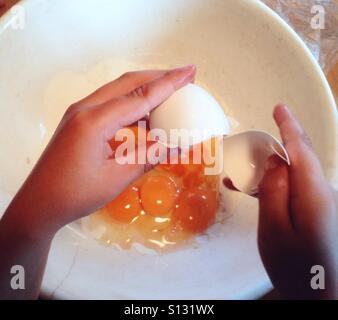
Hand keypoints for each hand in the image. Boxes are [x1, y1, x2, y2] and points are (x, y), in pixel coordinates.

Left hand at [2, 65, 195, 239]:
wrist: (39, 203)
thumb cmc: (75, 194)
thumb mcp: (117, 178)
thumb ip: (149, 158)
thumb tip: (177, 146)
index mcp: (95, 121)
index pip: (141, 97)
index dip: (168, 84)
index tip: (189, 73)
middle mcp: (86, 108)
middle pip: (129, 82)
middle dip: (159, 76)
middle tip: (185, 75)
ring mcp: (79, 112)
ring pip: (118, 89)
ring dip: (145, 87)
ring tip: (169, 91)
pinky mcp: (78, 119)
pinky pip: (109, 102)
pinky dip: (131, 102)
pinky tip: (144, 112)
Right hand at [258, 104, 337, 298]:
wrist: (322, 297)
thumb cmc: (298, 268)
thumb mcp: (275, 229)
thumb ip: (274, 191)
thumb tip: (275, 163)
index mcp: (314, 194)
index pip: (301, 149)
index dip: (289, 126)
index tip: (278, 108)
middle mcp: (323, 194)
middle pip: (298, 161)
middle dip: (273, 151)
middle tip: (246, 152)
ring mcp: (322, 205)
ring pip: (294, 178)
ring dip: (268, 174)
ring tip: (238, 180)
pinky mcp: (318, 215)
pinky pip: (295, 192)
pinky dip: (275, 189)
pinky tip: (255, 195)